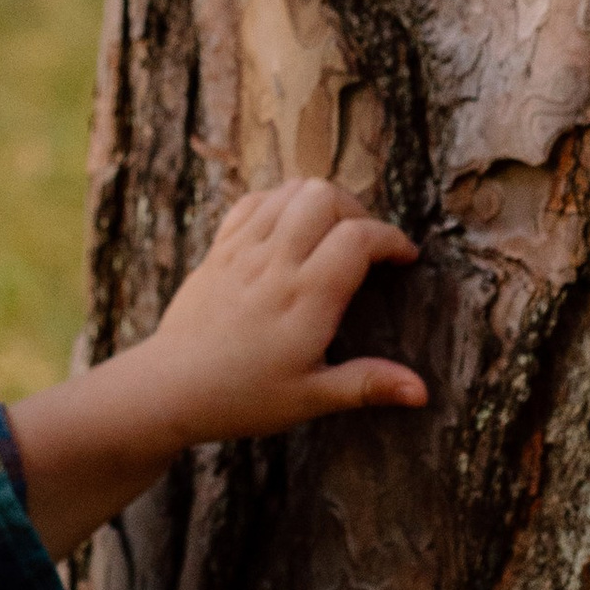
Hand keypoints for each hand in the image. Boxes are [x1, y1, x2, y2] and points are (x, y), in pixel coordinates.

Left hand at [6, 175, 426, 554]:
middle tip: (365, 245)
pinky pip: (251, 202)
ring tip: (330, 235)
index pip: (358, 238)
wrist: (166, 390)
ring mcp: (241, 251)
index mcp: (305, 298)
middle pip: (324, 196)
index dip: (392, 239)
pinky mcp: (217, 251)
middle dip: (357, 210)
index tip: (405, 259)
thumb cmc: (240, 399)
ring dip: (318, 201)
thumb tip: (422, 392)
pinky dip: (279, 202)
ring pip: (288, 191)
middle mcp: (273, 264)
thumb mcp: (310, 398)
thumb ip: (367, 384)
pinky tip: (288, 231)